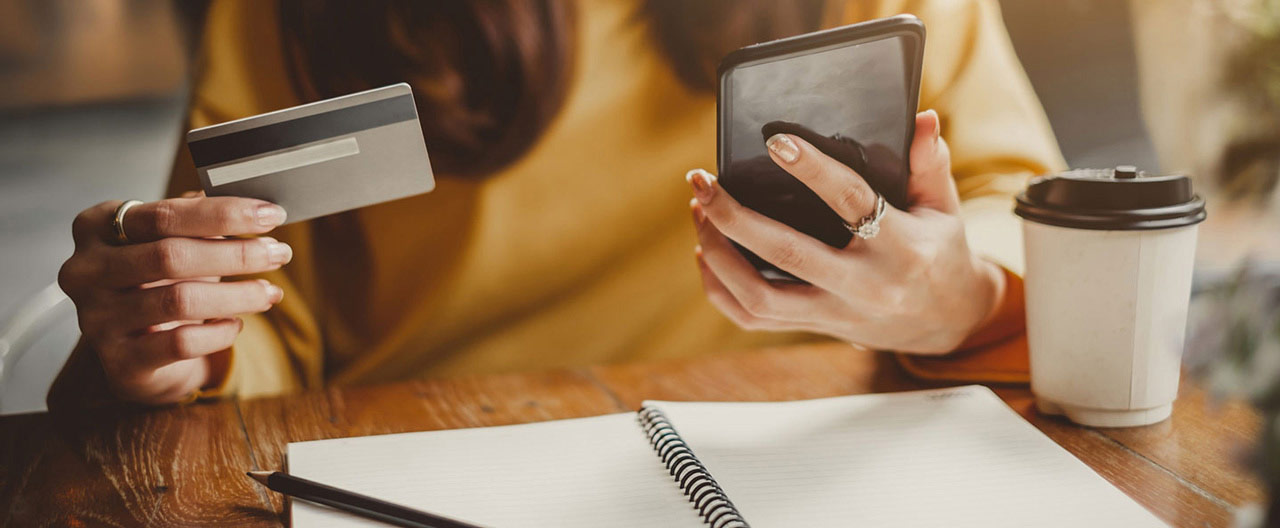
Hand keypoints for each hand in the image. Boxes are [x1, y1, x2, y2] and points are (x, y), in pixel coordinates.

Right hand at [58, 193, 291, 403]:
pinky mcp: (119, 361)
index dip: (223, 213)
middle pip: (170, 255)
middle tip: (278, 253)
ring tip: (270, 291)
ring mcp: (97, 318)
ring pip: (179, 301)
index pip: (164, 214)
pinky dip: (219, 332)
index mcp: (97, 227)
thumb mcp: (173, 241)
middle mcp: (86, 271)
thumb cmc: (159, 281)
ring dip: (237, 294)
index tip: (271, 215)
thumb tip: (256, 208)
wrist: (137, 347)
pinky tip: (237, 325)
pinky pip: (181, 343)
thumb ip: (202, 220)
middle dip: (236, 254)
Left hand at [688, 110, 1004, 353]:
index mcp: (901, 247)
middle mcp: (864, 285)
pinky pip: (753, 317)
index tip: (775, 142)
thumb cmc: (939, 252)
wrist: (947, 322)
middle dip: (734, 216)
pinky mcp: (815, 327)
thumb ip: (930, 163)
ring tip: (700, 212)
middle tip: (702, 181)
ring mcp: (835, 312)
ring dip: (718, 254)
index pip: (851, 202)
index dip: (812, 170)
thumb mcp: (944, 207)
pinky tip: (706, 252)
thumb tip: (921, 118)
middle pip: (786, 253)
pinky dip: (720, 288)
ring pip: (759, 296)